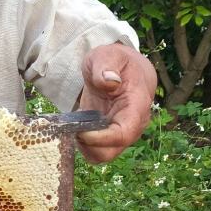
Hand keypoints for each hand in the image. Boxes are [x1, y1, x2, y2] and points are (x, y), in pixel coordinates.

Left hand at [76, 43, 156, 163]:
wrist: (121, 68)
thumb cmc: (116, 61)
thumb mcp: (108, 54)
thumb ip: (106, 66)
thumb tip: (110, 82)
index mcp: (137, 105)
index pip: (124, 134)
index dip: (101, 139)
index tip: (81, 132)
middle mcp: (133, 125)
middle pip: (111, 152)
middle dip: (88, 145)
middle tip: (74, 128)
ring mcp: (121, 134)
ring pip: (102, 156)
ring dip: (84, 147)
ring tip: (75, 126)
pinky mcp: (110, 138)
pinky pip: (95, 152)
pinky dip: (83, 146)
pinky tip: (77, 129)